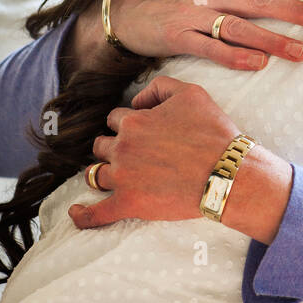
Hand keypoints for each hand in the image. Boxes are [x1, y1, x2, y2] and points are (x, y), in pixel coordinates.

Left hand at [68, 76, 292, 240]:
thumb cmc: (213, 132)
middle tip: (135, 155)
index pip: (116, 119)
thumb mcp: (191, 93)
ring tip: (112, 177)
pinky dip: (82, 215)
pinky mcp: (129, 204)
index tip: (144, 132)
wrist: (227, 173)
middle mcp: (122, 147)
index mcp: (133, 121)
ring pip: (95, 174)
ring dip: (102, 172)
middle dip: (114, 147)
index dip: (129, 123)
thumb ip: (159, 87)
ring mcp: (122, 178)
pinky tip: (75, 213)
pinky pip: (95, 214)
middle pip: (102, 145)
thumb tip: (137, 101)